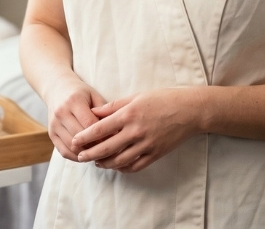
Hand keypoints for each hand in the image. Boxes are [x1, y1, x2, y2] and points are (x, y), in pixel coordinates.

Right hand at [41, 74, 107, 160]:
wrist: (57, 89)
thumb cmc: (81, 93)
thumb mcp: (94, 95)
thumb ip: (104, 111)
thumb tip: (116, 132)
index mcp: (74, 101)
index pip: (89, 124)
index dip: (103, 134)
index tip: (115, 140)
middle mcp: (61, 112)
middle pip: (80, 137)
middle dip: (96, 146)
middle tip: (109, 150)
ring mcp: (54, 124)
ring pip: (72, 147)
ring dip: (87, 153)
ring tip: (99, 154)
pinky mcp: (51, 133)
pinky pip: (64, 151)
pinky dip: (76, 157)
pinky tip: (86, 155)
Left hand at [72, 87, 202, 172]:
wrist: (190, 111)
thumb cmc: (162, 99)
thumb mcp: (136, 97)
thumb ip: (113, 107)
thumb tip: (94, 113)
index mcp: (128, 115)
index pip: (100, 129)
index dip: (85, 137)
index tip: (74, 141)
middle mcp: (135, 132)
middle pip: (106, 148)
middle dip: (90, 154)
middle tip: (79, 157)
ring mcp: (146, 145)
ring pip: (119, 160)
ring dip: (105, 163)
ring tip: (96, 162)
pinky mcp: (156, 154)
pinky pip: (135, 166)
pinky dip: (123, 168)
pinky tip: (116, 166)